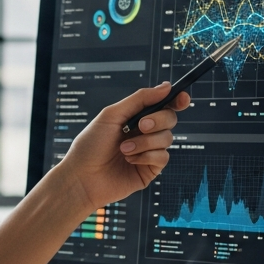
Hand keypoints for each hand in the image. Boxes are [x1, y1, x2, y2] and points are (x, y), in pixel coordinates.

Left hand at [53, 82, 187, 209]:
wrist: (82, 177)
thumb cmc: (90, 145)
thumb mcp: (112, 115)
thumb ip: (140, 99)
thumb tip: (166, 87)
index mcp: (134, 117)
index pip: (162, 105)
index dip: (176, 100)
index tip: (182, 98)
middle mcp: (144, 133)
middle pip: (169, 118)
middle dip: (158, 120)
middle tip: (140, 125)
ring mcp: (148, 151)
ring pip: (167, 138)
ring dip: (145, 141)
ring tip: (123, 149)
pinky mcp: (150, 170)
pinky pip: (162, 157)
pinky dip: (146, 156)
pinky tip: (129, 160)